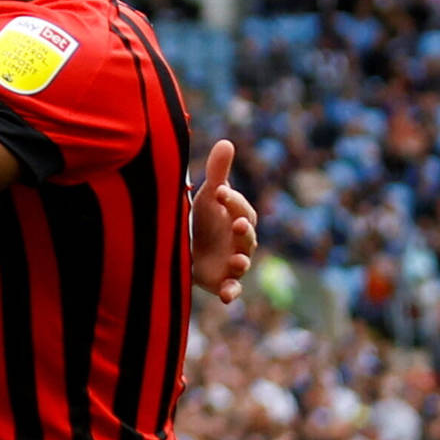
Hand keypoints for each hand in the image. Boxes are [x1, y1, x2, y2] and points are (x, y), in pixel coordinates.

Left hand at [192, 139, 256, 303]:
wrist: (191, 247)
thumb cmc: (205, 218)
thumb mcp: (208, 196)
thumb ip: (218, 172)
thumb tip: (226, 142)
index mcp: (238, 218)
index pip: (240, 208)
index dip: (231, 201)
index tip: (218, 192)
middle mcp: (240, 241)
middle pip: (248, 236)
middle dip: (245, 231)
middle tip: (239, 224)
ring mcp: (233, 262)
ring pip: (243, 263)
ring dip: (241, 262)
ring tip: (238, 260)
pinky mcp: (222, 282)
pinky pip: (232, 289)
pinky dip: (231, 293)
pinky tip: (227, 298)